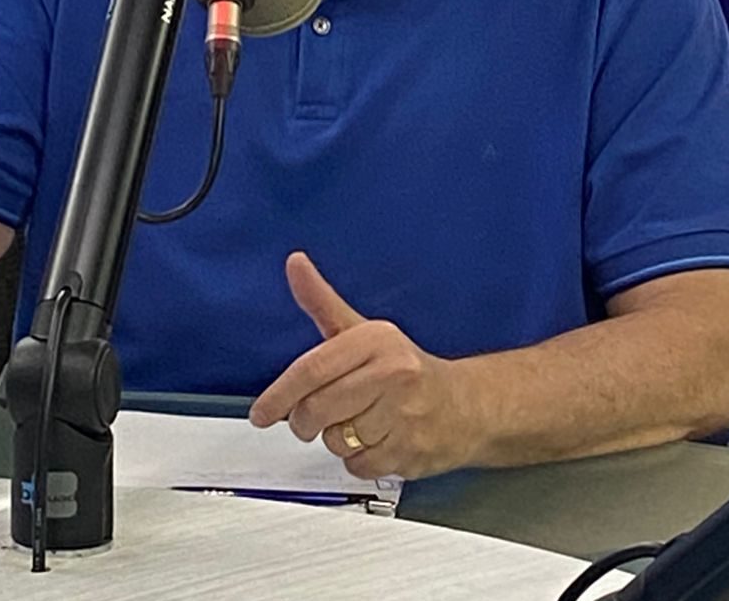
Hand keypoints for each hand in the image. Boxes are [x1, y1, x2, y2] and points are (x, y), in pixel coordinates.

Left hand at [249, 251, 466, 480]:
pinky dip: (358, 459)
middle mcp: (394, 374)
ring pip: (336, 441)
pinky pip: (359, 466)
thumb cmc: (405, 367)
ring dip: (336, 439)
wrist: (467, 405)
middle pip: (319, 410)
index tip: (261, 413)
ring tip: (358, 422)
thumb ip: (323, 301)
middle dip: (304, 421)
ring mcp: (406, 416)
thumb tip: (294, 263)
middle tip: (309, 419)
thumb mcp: (363, 330)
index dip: (280, 395)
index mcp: (376, 340)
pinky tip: (375, 440)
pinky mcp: (411, 453)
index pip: (313, 370)